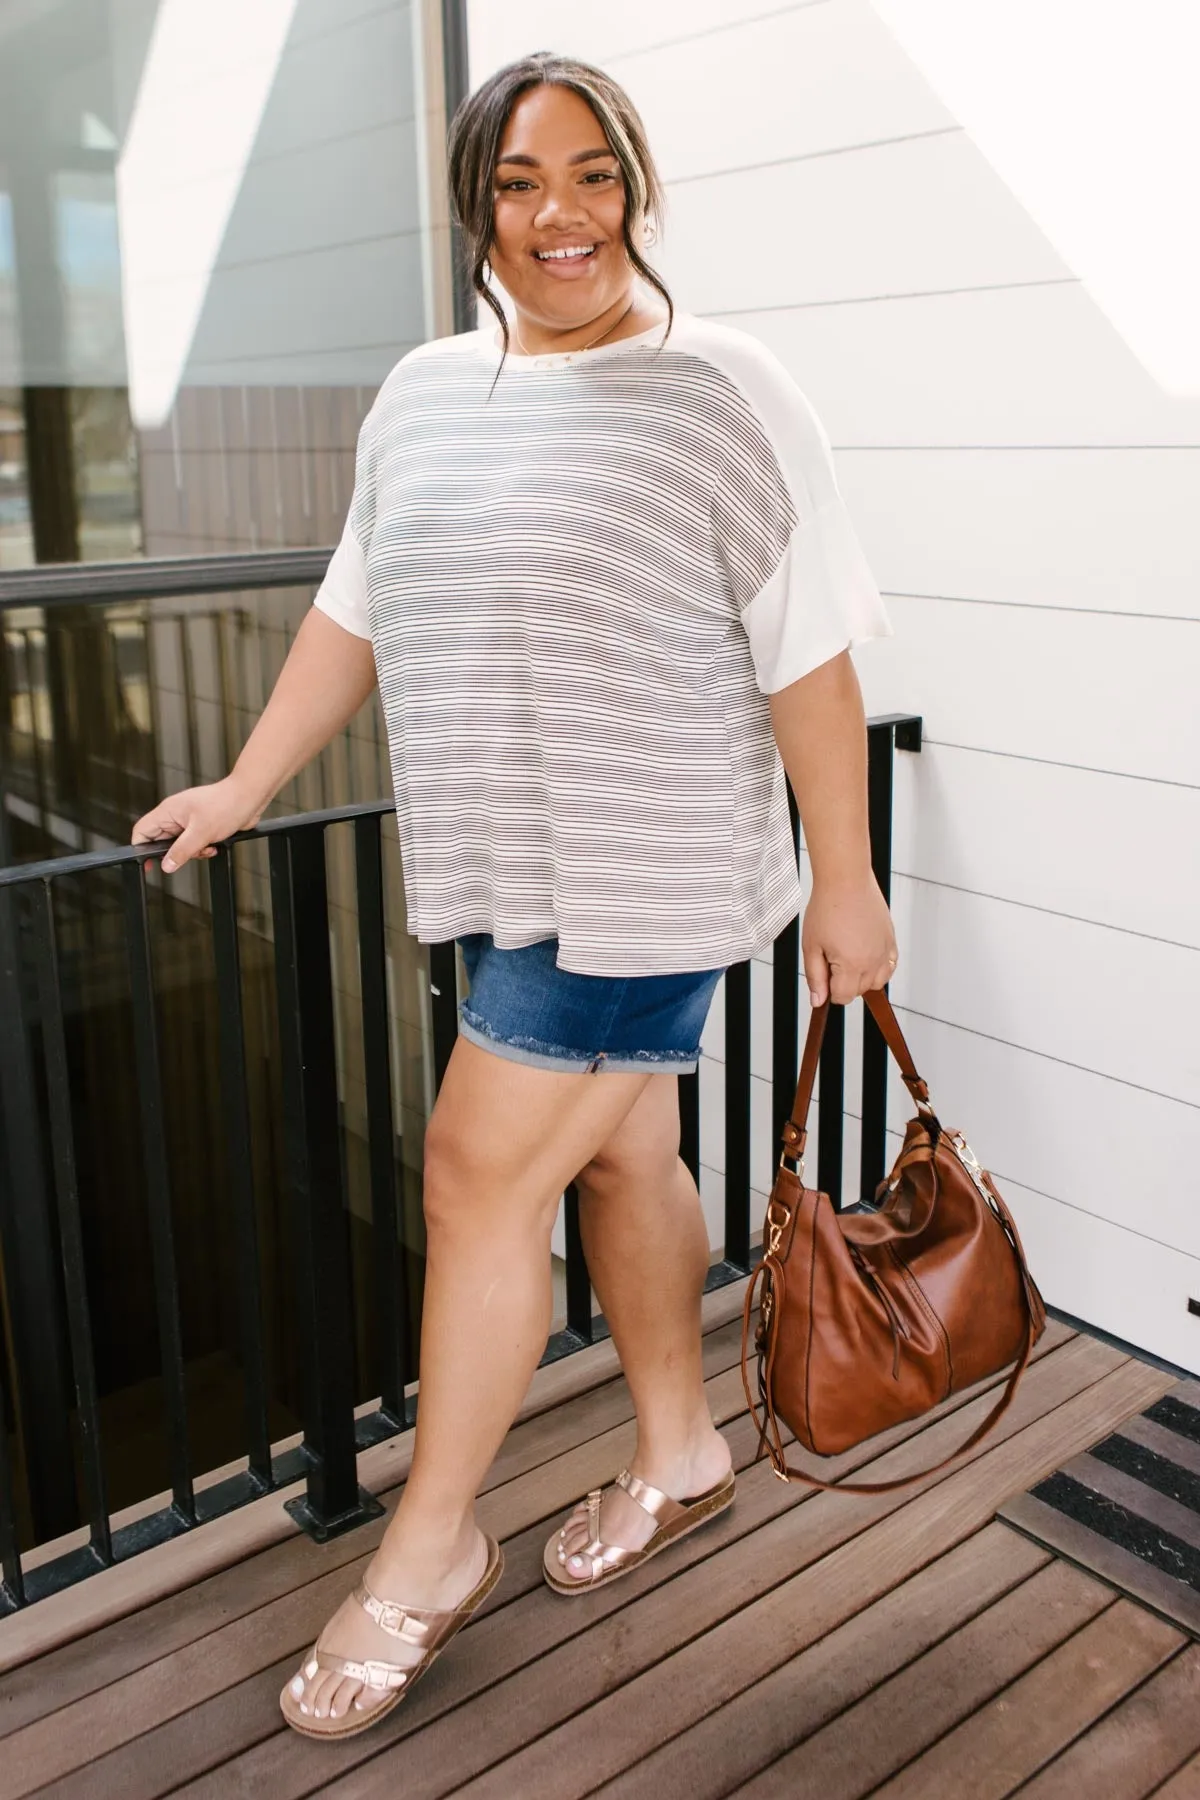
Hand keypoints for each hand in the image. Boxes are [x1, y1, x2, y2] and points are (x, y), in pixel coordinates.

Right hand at [131, 775, 260, 872]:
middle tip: (188, 855)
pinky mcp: (201, 825)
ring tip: (205, 847)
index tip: (147, 863)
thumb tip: (166, 865)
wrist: (249, 797)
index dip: (141, 848)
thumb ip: (181, 851)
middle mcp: (176, 814)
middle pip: (161, 841)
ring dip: (192, 852)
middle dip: (175, 853)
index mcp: (168, 810)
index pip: (142, 830)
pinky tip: (213, 846)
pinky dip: (202, 848)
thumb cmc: (226, 804)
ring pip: (179, 845)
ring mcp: (188, 820)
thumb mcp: (201, 833)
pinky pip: (193, 843)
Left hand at [801, 872, 897, 1006]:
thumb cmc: (827, 908)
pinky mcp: (891, 940)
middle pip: (859, 991)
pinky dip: (879, 968)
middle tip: (832, 958)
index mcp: (851, 964)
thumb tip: (818, 1001)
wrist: (846, 880)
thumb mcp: (811, 946)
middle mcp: (873, 961)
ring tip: (848, 957)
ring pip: (877, 982)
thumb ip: (815, 977)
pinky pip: (890, 966)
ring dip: (862, 977)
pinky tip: (865, 954)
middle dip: (843, 983)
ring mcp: (885, 951)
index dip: (829, 990)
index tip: (824, 975)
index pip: (843, 997)